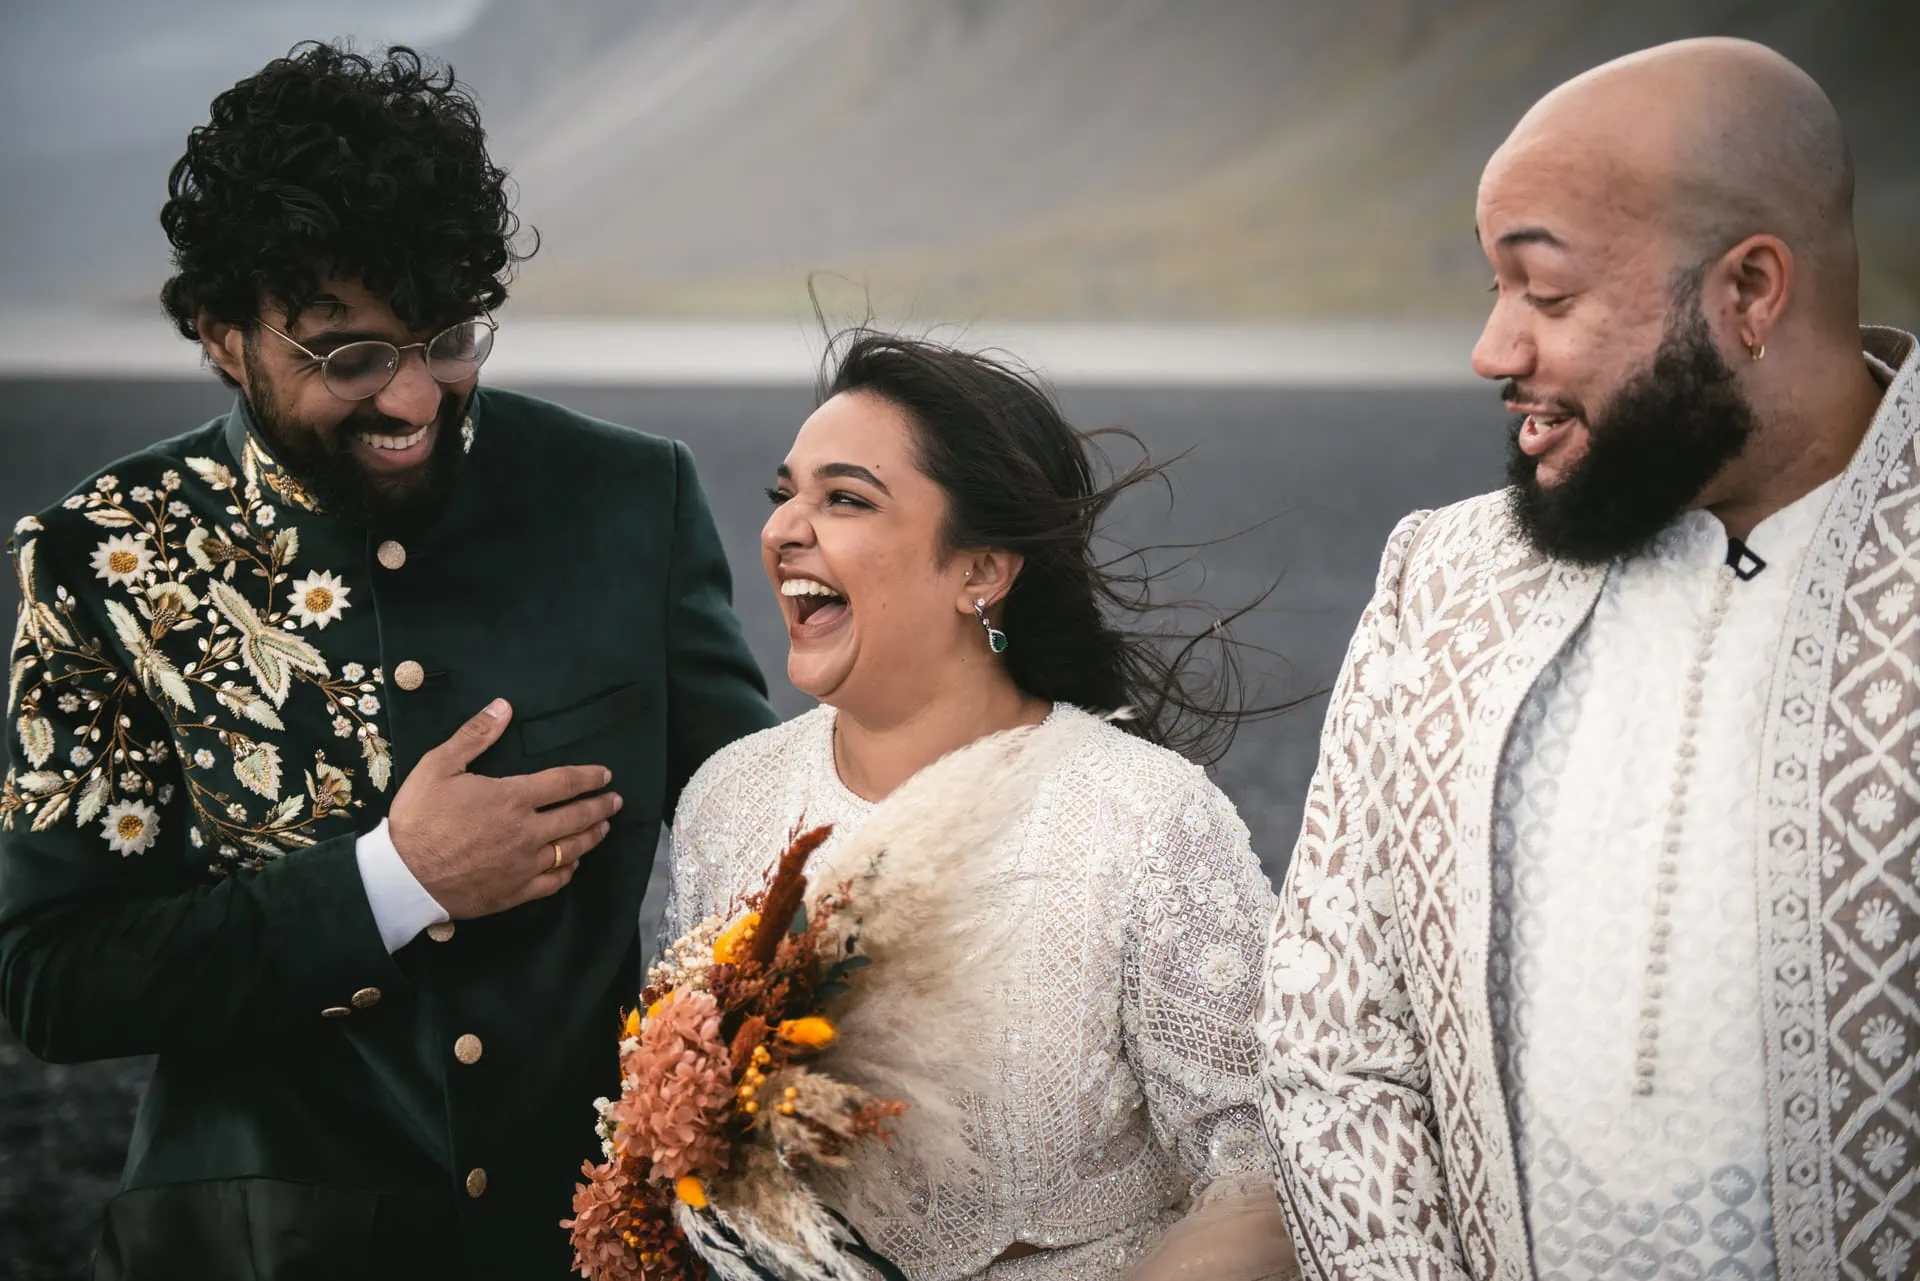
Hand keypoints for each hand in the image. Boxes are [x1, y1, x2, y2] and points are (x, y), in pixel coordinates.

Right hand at [387, 699, 623, 918]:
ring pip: (571, 850)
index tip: (605, 775)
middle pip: (577, 817)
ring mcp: (524, 865)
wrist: (402, 877)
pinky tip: (573, 864)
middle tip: (616, 801)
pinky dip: (569, 870)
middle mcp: (527, 832)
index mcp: (512, 798)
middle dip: (601, 806)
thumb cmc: (419, 817)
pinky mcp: (516, 892)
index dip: (589, 777)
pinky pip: (553, 881)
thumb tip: (504, 706)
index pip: (564, 783)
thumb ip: (475, 735)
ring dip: (592, 836)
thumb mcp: (439, 766)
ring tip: (604, 828)